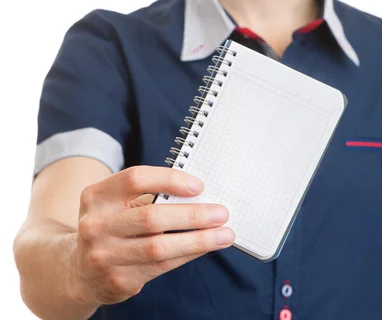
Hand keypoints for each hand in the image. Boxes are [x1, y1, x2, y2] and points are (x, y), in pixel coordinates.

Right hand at [75, 165, 233, 304]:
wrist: (79, 269)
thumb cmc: (111, 225)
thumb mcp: (116, 203)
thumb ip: (147, 195)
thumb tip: (196, 192)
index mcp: (96, 196)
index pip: (135, 179)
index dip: (169, 179)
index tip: (198, 185)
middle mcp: (95, 225)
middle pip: (151, 216)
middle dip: (192, 215)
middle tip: (221, 212)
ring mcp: (105, 255)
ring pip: (159, 247)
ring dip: (198, 240)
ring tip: (224, 234)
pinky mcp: (118, 280)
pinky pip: (161, 266)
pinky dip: (188, 255)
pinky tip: (205, 247)